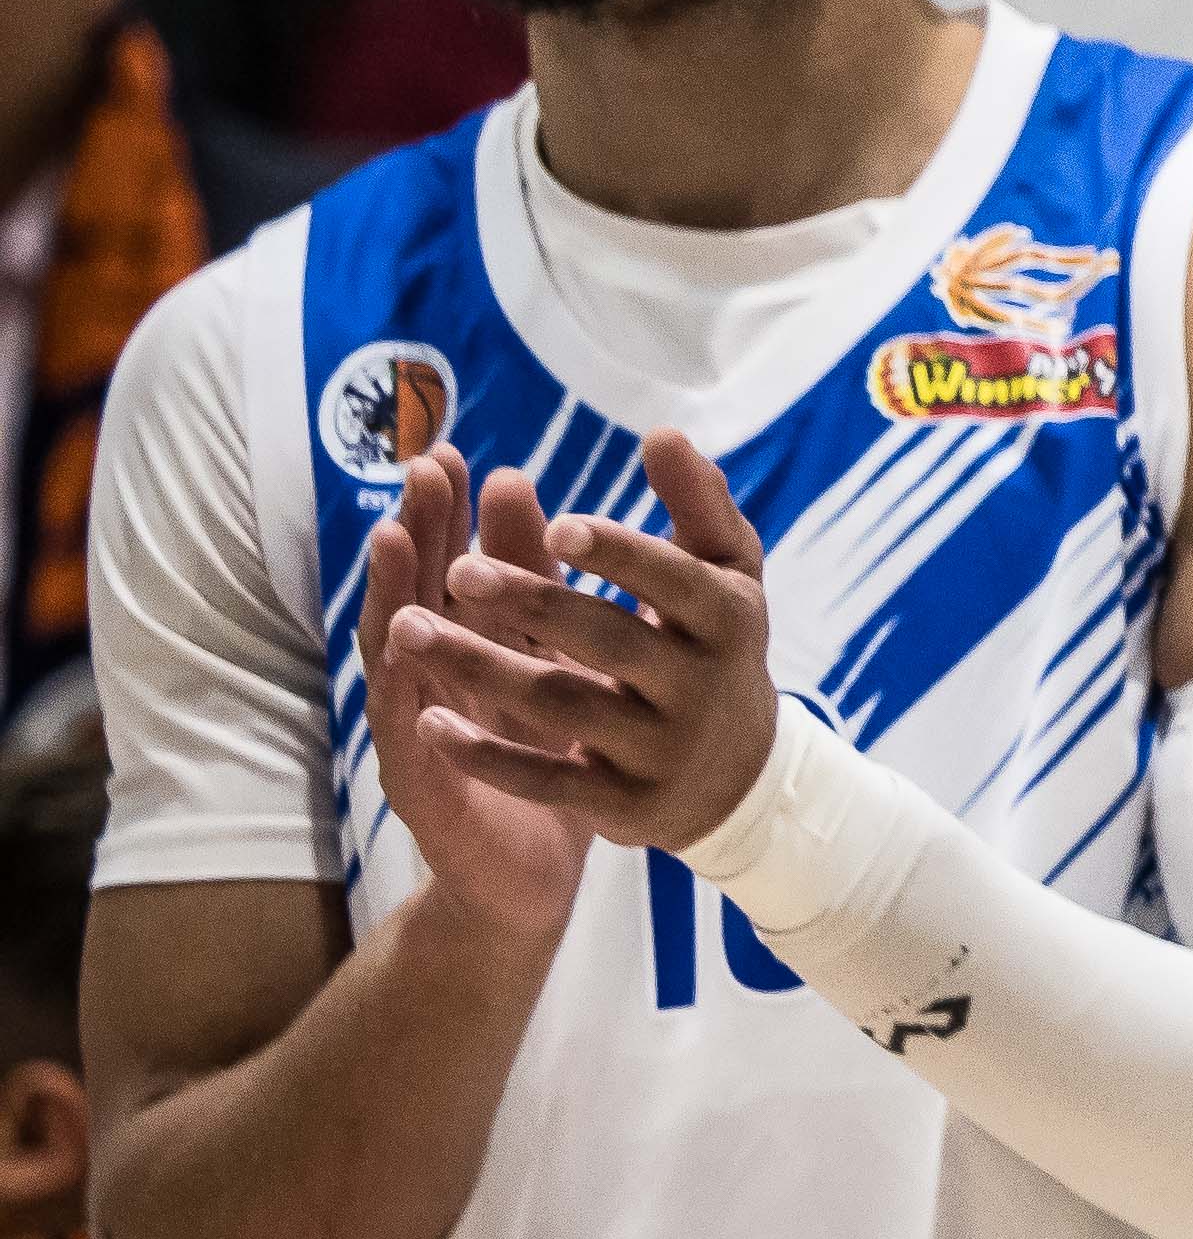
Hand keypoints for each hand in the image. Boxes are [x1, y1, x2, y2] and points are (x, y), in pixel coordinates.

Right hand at [359, 448, 597, 938]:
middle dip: (418, 533)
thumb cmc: (545, 765)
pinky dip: (402, 697)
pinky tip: (399, 658)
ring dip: (392, 596)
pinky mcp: (423, 791)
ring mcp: (419, 734)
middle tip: (424, 471)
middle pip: (419, 596)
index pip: (457, 576)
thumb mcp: (558, 675)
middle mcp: (435, 685)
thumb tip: (554, 522)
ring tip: (391, 541)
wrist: (531, 877)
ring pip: (400, 658)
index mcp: (474, 655)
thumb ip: (552, 603)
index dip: (453, 519)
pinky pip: (409, 740)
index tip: (458, 457)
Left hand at [383, 430, 781, 853]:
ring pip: (563, 706)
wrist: (741, 777)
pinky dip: (487, 755)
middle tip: (456, 569)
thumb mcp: (728, 578)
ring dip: (480, 668)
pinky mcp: (626, 806)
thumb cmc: (717, 649)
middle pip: (607, 642)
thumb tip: (662, 433)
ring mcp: (662, 752)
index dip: (619, 555)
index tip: (557, 525)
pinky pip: (549, 780)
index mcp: (728, 622)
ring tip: (406, 630)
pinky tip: (428, 723)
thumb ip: (699, 506)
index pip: (675, 583)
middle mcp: (701, 689)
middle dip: (531, 603)